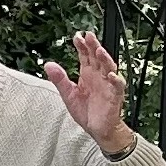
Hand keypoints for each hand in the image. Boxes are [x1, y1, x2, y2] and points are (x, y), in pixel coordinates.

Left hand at [42, 30, 135, 155]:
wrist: (97, 129)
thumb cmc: (86, 111)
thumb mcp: (68, 94)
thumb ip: (59, 79)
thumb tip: (48, 65)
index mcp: (87, 74)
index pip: (85, 56)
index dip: (82, 46)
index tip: (77, 37)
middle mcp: (98, 77)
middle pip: (97, 58)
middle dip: (94, 46)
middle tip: (89, 36)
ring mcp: (107, 85)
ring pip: (109, 68)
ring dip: (105, 59)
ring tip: (99, 51)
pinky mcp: (114, 96)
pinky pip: (117, 86)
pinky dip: (116, 80)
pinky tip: (112, 76)